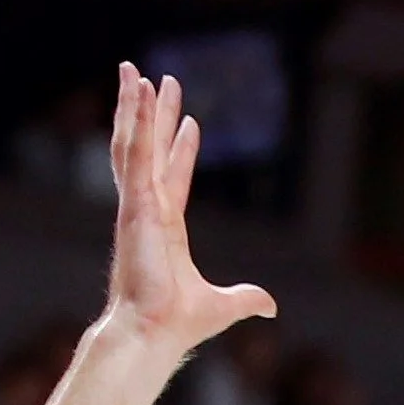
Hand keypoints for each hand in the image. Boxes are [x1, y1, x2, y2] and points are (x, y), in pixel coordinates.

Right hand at [97, 65, 275, 358]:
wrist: (153, 332)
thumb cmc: (176, 323)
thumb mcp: (221, 306)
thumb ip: (245, 299)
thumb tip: (270, 306)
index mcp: (165, 227)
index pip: (173, 177)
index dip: (180, 148)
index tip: (189, 121)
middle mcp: (147, 209)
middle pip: (150, 149)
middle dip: (153, 114)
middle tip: (155, 79)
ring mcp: (137, 203)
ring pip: (134, 143)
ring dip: (134, 106)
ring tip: (134, 72)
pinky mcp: (134, 203)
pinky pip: (134, 153)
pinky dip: (134, 121)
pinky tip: (136, 93)